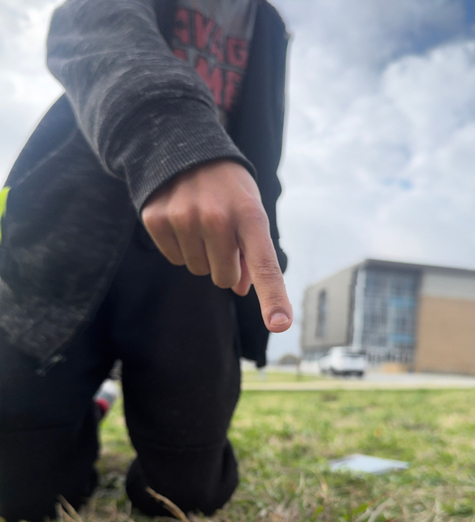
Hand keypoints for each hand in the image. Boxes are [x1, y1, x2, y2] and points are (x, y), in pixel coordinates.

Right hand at [142, 160, 292, 333]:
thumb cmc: (228, 187)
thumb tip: (242, 288)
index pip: (265, 265)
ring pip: (198, 270)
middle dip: (224, 263)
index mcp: (249, 215)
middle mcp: (216, 217)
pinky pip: (175, 258)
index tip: (280, 324)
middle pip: (223, 278)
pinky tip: (181, 219)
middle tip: (221, 230)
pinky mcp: (156, 219)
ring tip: (200, 219)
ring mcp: (183, 218)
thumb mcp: (250, 210)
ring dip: (201, 253)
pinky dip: (180, 246)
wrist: (182, 144)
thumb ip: (253, 252)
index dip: (273, 298)